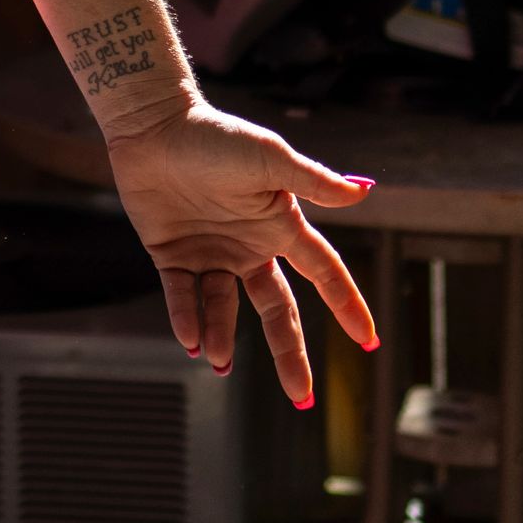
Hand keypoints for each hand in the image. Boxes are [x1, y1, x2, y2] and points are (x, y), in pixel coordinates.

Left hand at [102, 102, 377, 405]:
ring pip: (225, 308)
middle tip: (301, 396)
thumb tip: (366, 191)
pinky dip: (186, 318)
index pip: (323, 273)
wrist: (154, 126)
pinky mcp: (170, 254)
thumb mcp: (270, 160)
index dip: (347, 305)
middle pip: (278, 310)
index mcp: (279, 226)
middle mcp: (248, 246)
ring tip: (218, 361)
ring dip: (222, 336)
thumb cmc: (216, 136)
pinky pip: (182, 296)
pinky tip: (191, 341)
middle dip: (290, 352)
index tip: (368, 342)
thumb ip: (314, 181)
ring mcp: (210, 253)